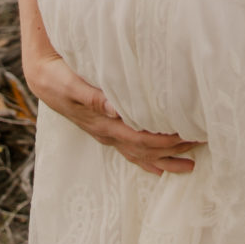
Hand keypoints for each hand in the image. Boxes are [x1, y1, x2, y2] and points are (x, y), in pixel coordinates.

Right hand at [25, 53, 200, 174]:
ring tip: (191, 165)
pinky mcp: (105, 130)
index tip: (189, 136)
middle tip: (201, 144)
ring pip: (140, 155)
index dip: (166, 141)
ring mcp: (106, 135)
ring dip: (165, 160)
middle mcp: (107, 134)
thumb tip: (116, 108)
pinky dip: (147, 160)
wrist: (42, 78)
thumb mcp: (71, 83)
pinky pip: (130, 151)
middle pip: (146, 150)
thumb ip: (93, 96)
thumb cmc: (57, 77)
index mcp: (103, 124)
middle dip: (174, 149)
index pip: (141, 139)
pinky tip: (160, 167)